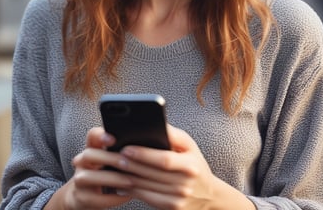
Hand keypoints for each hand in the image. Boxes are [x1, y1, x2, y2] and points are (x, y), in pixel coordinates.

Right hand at [54, 127, 133, 209]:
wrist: (87, 197)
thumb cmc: (106, 174)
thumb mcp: (111, 161)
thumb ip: (122, 152)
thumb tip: (146, 148)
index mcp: (92, 149)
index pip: (92, 136)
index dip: (100, 135)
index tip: (114, 139)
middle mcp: (82, 162)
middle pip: (89, 154)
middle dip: (110, 159)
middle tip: (127, 163)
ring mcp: (79, 180)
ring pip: (88, 177)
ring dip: (112, 179)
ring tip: (130, 181)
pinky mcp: (81, 198)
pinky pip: (94, 198)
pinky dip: (111, 198)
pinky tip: (125, 196)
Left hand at [113, 124, 254, 209]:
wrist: (208, 194)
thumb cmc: (194, 162)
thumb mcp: (189, 145)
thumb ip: (173, 134)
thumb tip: (155, 122)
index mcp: (190, 164)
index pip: (164, 160)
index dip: (144, 155)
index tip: (127, 148)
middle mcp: (186, 183)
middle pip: (152, 174)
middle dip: (131, 165)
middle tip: (114, 157)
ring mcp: (179, 199)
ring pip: (147, 187)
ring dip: (128, 178)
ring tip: (114, 168)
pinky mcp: (172, 208)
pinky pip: (148, 199)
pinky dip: (132, 191)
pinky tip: (121, 184)